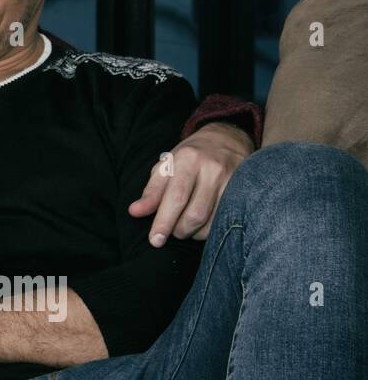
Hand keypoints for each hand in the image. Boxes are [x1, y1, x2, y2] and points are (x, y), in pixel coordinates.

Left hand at [129, 121, 254, 244]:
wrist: (227, 138)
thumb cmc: (190, 157)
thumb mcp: (166, 166)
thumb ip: (151, 191)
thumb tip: (135, 212)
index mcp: (186, 160)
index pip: (175, 197)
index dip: (163, 221)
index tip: (155, 240)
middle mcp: (211, 169)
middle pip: (194, 214)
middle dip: (178, 230)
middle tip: (171, 231)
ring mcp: (232, 180)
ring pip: (211, 221)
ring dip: (194, 232)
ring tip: (185, 226)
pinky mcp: (245, 191)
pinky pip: (225, 221)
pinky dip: (210, 229)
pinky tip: (203, 224)